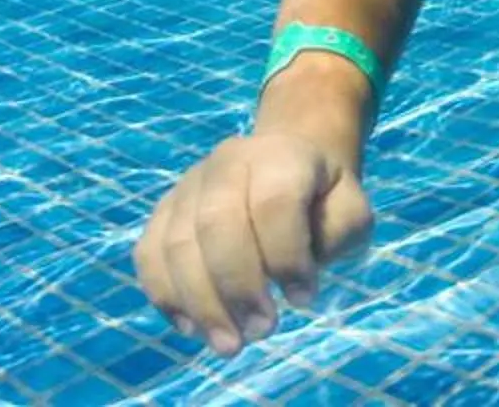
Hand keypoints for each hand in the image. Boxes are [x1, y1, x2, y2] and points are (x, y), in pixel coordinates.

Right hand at [134, 130, 373, 357]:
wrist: (285, 170)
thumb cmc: (322, 202)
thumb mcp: (349, 211)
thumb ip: (337, 234)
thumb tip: (293, 277)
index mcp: (280, 155)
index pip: (275, 203)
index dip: (287, 258)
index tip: (305, 300)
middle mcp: (227, 161)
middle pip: (217, 224)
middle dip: (238, 288)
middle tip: (262, 331)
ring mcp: (188, 185)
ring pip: (177, 246)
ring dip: (201, 304)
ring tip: (229, 344)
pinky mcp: (162, 212)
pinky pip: (149, 257)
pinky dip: (167, 297)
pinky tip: (194, 328)